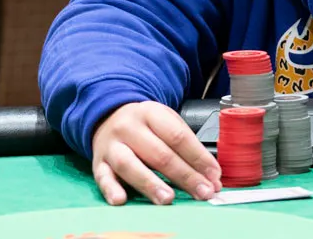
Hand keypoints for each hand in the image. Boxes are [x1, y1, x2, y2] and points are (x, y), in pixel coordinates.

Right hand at [91, 101, 221, 205]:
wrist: (107, 115)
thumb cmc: (144, 124)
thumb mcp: (166, 121)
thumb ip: (187, 146)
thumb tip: (211, 175)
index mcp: (151, 113)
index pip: (178, 136)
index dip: (198, 157)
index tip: (214, 175)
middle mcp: (129, 128)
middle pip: (159, 153)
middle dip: (184, 176)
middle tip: (203, 192)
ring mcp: (112, 146)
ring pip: (129, 164)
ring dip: (150, 183)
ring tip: (168, 199)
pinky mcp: (98, 163)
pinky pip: (102, 177)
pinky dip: (111, 189)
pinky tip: (121, 200)